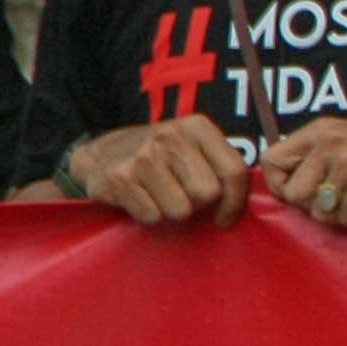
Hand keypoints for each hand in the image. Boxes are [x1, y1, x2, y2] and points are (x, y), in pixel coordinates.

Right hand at [69, 116, 254, 226]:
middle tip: (184, 199)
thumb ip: (220, 166)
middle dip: (199, 206)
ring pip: (181, 210)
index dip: (236, 202)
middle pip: (208, 194)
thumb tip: (244, 203)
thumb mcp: (192, 147)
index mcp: (198, 127)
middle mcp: (172, 137)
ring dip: (173, 212)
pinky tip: (142, 199)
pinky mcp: (121, 179)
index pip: (235, 171)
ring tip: (161, 196)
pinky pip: (153, 216)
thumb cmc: (160, 156)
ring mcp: (144, 157)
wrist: (102, 152)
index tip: (226, 217)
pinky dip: (150, 216)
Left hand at [257, 119, 346, 228]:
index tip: (303, 197)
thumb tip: (281, 191)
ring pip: (321, 212)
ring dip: (345, 215)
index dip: (281, 187)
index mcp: (322, 129)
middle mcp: (331, 140)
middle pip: (294, 193)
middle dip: (317, 207)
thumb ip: (316, 162)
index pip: (270, 162)